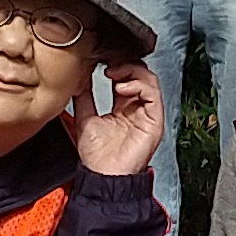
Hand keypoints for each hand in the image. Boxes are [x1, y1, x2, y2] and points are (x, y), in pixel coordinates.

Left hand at [66, 57, 163, 176]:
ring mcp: (147, 113)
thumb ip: (84, 96)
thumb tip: (80, 74)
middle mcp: (137, 108)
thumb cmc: (97, 157)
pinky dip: (138, 84)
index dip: (115, 64)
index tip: (100, 58)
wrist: (103, 177)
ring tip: (113, 72)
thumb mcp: (85, 117)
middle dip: (124, 63)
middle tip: (107, 60)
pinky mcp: (154, 120)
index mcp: (123, 107)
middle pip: (140, 74)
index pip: (125, 76)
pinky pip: (153, 94)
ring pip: (149, 79)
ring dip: (131, 70)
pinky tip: (121, 87)